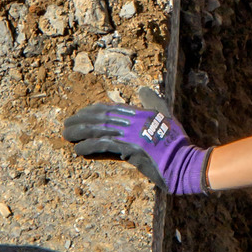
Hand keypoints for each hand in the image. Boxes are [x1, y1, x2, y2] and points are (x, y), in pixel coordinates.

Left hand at [63, 99, 209, 194]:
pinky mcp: (129, 148)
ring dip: (80, 132)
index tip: (80, 113)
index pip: (111, 108)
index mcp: (140, 112)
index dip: (93, 110)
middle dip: (81, 120)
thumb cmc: (176, 142)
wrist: (184, 162)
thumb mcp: (166, 117)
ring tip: (67, 136)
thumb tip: (143, 89)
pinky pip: (103, 145)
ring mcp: (131, 133)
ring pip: (98, 129)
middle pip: (100, 117)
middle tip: (67, 125)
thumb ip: (154, 102)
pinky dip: (88, 147)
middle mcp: (134, 120)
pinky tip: (78, 150)